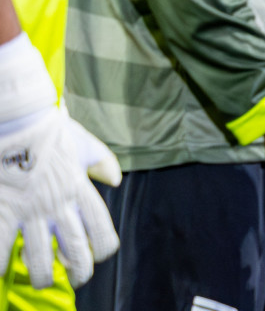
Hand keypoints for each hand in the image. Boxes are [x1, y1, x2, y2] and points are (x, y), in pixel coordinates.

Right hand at [0, 107, 119, 287]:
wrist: (18, 119)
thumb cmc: (50, 130)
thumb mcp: (84, 144)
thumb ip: (102, 163)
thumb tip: (116, 181)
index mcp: (80, 189)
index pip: (100, 228)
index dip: (103, 249)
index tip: (98, 256)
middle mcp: (58, 204)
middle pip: (74, 249)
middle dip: (79, 271)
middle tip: (77, 280)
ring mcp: (29, 209)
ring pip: (38, 257)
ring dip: (42, 275)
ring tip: (42, 281)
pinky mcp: (4, 209)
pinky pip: (1, 246)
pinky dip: (1, 264)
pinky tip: (2, 272)